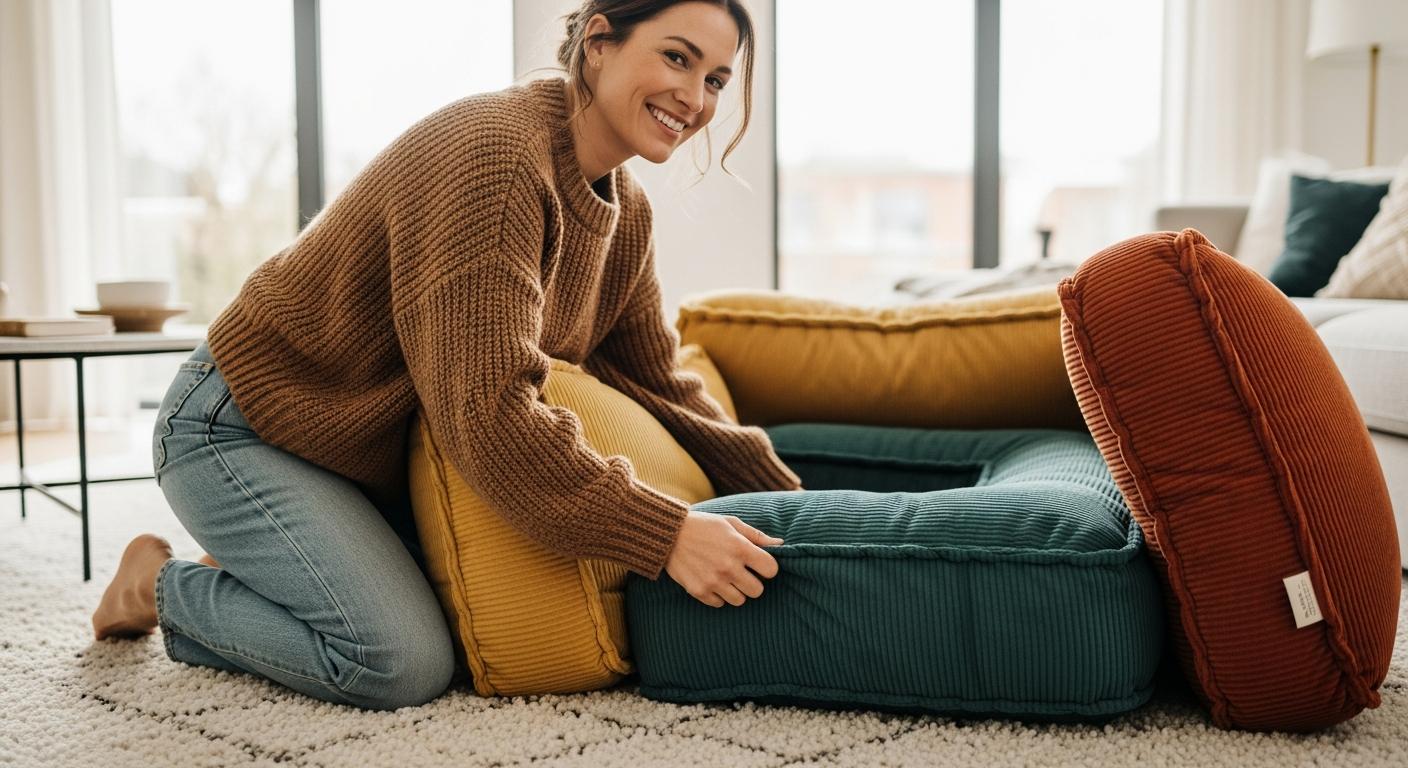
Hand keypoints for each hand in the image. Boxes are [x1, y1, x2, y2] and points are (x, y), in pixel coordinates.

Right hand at [664, 509, 783, 607]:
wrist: (668, 534)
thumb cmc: (704, 526)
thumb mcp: (730, 523)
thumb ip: (756, 535)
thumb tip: (781, 544)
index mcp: (739, 547)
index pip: (771, 570)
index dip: (767, 568)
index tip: (759, 565)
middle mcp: (728, 567)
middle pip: (757, 591)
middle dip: (753, 583)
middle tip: (743, 574)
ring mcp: (713, 581)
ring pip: (740, 600)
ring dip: (736, 591)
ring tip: (726, 577)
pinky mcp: (699, 591)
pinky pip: (719, 604)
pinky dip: (718, 595)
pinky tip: (712, 581)